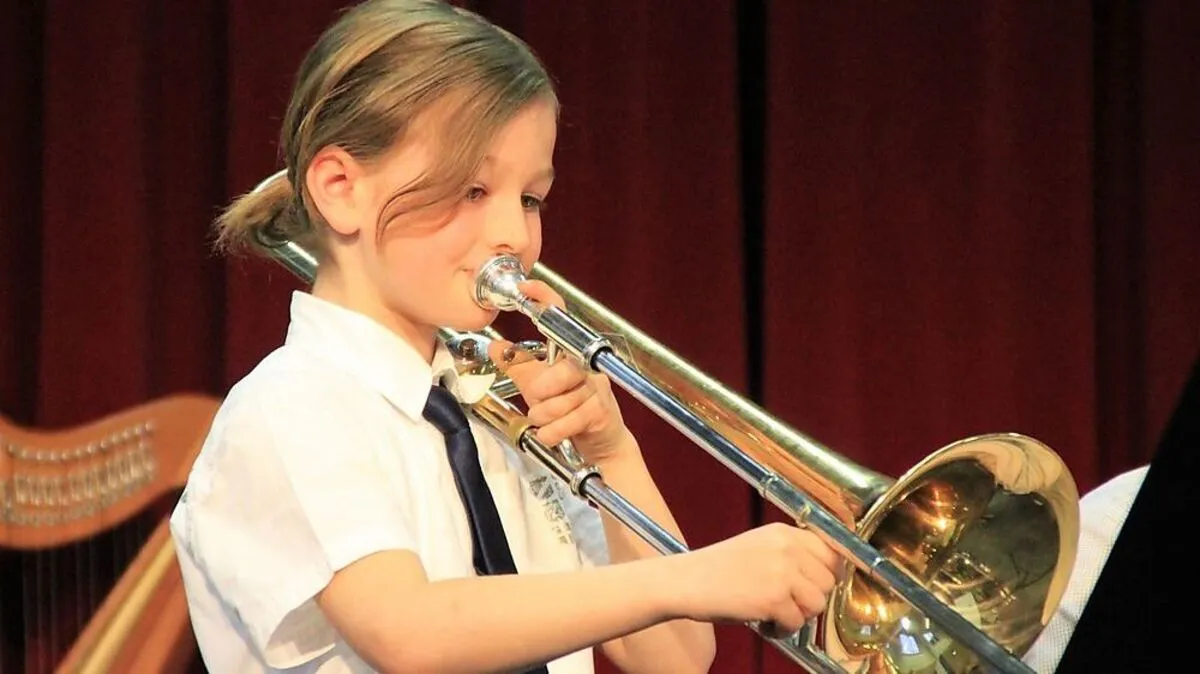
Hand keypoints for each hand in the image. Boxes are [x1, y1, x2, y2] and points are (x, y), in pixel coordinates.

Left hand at [488, 280, 630, 462]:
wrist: (600, 444)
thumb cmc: (570, 410)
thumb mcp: (537, 386)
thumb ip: (517, 366)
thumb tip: (493, 346)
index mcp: (570, 353)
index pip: (561, 318)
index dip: (545, 300)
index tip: (526, 288)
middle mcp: (586, 366)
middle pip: (563, 370)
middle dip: (542, 390)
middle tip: (535, 399)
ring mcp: (597, 389)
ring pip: (563, 400)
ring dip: (545, 416)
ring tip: (544, 421)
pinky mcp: (601, 412)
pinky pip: (570, 420)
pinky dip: (553, 431)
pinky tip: (549, 434)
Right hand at [666, 523, 842, 634]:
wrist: (685, 581)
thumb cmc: (716, 569)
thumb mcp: (758, 547)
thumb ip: (789, 553)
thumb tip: (824, 573)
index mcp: (783, 533)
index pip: (831, 550)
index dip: (828, 572)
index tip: (817, 585)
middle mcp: (787, 548)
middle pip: (828, 581)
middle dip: (811, 598)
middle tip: (788, 604)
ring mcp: (782, 574)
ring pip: (817, 604)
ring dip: (798, 616)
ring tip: (775, 616)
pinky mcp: (774, 600)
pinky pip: (796, 624)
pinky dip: (781, 631)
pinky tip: (763, 624)